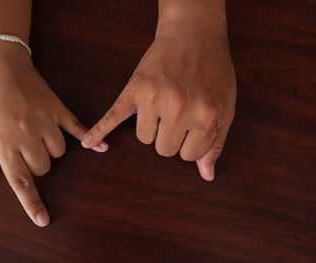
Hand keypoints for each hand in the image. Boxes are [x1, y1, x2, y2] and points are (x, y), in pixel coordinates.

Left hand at [0, 40, 107, 226]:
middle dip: (35, 165)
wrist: (0, 64)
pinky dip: (91, 139)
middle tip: (23, 147)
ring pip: (58, 152)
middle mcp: (27, 134)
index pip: (20, 180)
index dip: (32, 203)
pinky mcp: (58, 110)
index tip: (43, 220)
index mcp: (4, 142)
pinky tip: (102, 148)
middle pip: (43, 167)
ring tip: (37, 134)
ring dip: (49, 151)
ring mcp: (45, 121)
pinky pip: (78, 128)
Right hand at [81, 10, 235, 180]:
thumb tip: (206, 175)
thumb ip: (216, 144)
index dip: (191, 143)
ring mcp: (152, 99)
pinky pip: (112, 116)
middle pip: (163, 149)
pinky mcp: (134, 90)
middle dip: (171, 136)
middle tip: (179, 113)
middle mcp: (177, 110)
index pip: (188, 156)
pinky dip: (99, 130)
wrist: (194, 34)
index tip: (193, 126)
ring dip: (151, 128)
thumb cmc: (213, 72)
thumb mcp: (226, 108)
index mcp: (204, 117)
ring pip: (144, 137)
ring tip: (162, 104)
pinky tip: (89, 143)